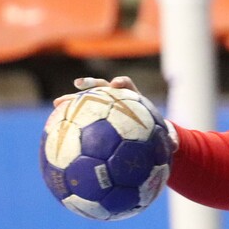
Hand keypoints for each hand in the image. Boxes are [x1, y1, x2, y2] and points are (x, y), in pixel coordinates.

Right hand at [53, 76, 177, 153]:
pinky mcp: (95, 121)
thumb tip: (175, 145)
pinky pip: (80, 121)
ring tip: (58, 103)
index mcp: (134, 101)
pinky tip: (54, 131)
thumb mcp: (164, 138)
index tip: (116, 84)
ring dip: (72, 102)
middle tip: (78, 84)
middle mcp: (117, 102)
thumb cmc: (156, 137)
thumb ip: (169, 139)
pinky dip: (69, 124)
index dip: (122, 84)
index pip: (128, 87)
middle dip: (90, 84)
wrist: (146, 139)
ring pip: (86, 103)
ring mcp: (104, 111)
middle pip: (102, 88)